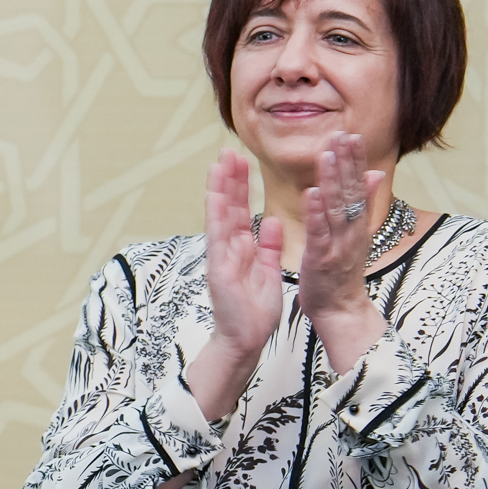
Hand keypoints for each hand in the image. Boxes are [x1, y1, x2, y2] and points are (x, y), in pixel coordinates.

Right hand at [185, 147, 281, 423]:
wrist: (247, 338)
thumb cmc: (255, 310)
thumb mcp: (268, 270)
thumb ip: (269, 245)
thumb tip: (271, 221)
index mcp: (242, 248)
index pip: (238, 209)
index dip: (239, 185)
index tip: (240, 160)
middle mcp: (228, 247)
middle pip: (227, 206)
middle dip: (228, 178)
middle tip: (228, 149)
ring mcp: (221, 256)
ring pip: (220, 215)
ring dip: (220, 188)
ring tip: (220, 161)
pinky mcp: (220, 267)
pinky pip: (219, 237)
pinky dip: (217, 215)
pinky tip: (216, 195)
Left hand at [297, 132, 392, 374]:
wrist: (341, 310)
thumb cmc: (343, 272)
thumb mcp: (356, 235)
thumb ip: (364, 204)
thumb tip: (376, 173)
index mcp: (356, 224)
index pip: (357, 186)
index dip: (355, 160)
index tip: (351, 134)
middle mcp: (351, 231)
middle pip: (351, 192)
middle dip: (346, 162)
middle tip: (342, 134)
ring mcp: (338, 244)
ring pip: (337, 208)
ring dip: (333, 180)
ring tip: (327, 154)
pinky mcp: (322, 259)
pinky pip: (320, 232)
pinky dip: (317, 213)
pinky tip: (312, 193)